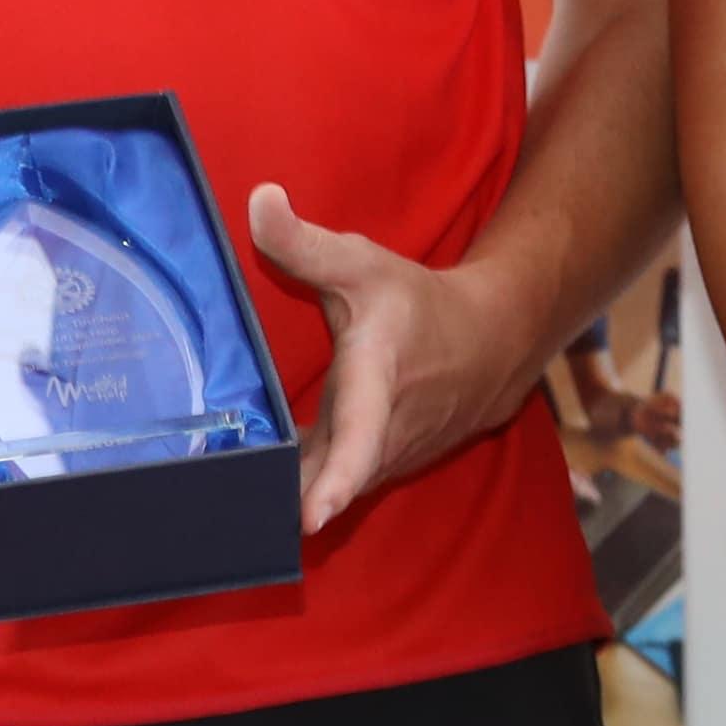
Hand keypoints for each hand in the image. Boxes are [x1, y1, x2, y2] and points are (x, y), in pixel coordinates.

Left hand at [250, 182, 551, 533]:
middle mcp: (386, 432)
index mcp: (378, 382)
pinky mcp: (378, 467)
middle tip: (233, 526)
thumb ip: (303, 242)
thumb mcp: (362, 264)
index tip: (312, 517)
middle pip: (334, 481)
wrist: (493, 343)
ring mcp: (386, 457)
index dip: (337, 480)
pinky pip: (334, 485)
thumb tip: (257, 199)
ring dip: (291, 501)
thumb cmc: (417, 303)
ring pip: (332, 488)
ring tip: (232, 517)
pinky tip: (257, 493)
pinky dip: (303, 492)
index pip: (360, 438)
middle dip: (289, 505)